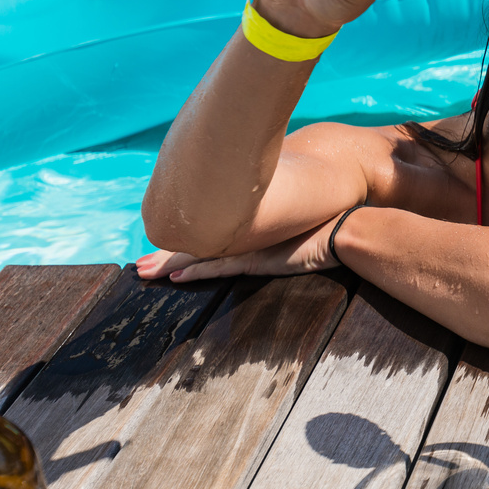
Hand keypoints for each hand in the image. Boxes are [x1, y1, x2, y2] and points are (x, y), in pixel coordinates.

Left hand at [136, 221, 338, 280]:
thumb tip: (281, 210)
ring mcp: (251, 244)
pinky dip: (195, 273)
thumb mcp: (302, 221)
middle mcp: (246, 230)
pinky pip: (219, 267)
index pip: (210, 229)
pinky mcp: (258, 259)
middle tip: (140, 263)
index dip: (185, 236)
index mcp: (253, 221)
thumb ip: (286, 218)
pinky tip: (174, 278)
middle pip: (196, 241)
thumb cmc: (331, 223)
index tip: (164, 244)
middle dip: (165, 252)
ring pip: (200, 254)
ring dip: (169, 264)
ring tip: (144, 272)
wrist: (347, 227)